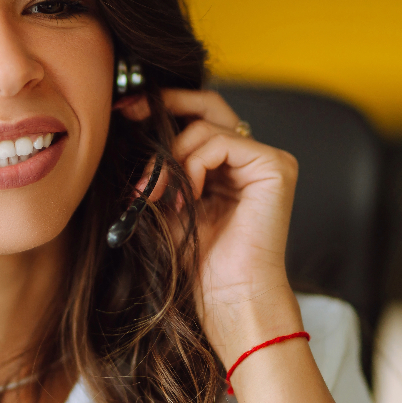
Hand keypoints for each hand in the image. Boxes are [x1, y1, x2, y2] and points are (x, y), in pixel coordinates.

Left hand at [118, 89, 302, 362]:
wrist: (229, 298)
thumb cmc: (199, 262)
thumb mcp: (167, 203)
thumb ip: (159, 168)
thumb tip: (129, 127)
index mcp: (227, 165)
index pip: (197, 117)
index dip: (163, 106)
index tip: (124, 111)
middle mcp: (250, 157)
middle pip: (208, 104)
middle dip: (165, 105)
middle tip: (129, 114)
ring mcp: (266, 160)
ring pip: (205, 126)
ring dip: (171, 158)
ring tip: (159, 195)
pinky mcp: (276, 166)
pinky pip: (220, 142)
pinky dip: (193, 166)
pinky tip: (187, 198)